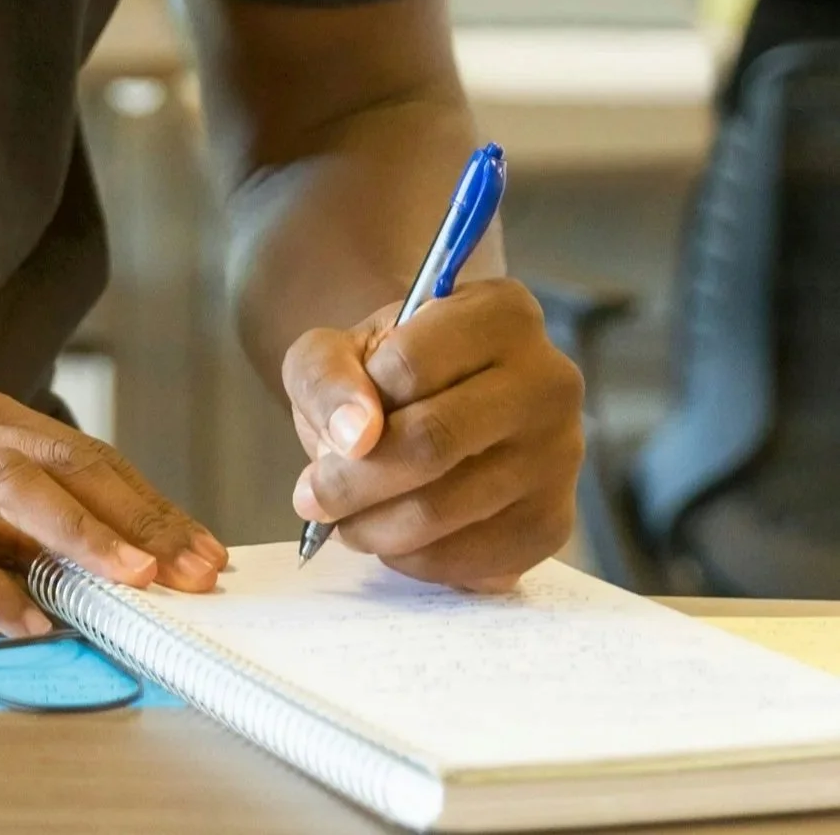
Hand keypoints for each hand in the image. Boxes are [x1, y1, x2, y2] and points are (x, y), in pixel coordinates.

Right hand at [0, 380, 225, 636]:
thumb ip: (4, 510)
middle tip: (191, 570)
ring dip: (79, 533)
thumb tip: (92, 557)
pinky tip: (25, 618)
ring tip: (132, 579)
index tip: (198, 551)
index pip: (82, 453)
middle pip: (64, 461)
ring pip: (11, 487)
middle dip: (138, 518)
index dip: (147, 503)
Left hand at [284, 278, 581, 590]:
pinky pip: (477, 558)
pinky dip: (417, 559)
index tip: (329, 431)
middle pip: (433, 442)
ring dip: (376, 526)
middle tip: (311, 498)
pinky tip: (392, 538)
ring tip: (344, 519)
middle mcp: (549, 380)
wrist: (432, 405)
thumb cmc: (381, 371)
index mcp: (501, 313)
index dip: (354, 406)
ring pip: (450, 507)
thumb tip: (356, 436)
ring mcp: (561, 456)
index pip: (410, 365)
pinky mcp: (555, 522)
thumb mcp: (334, 350)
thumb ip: (327, 376)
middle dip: (354, 482)